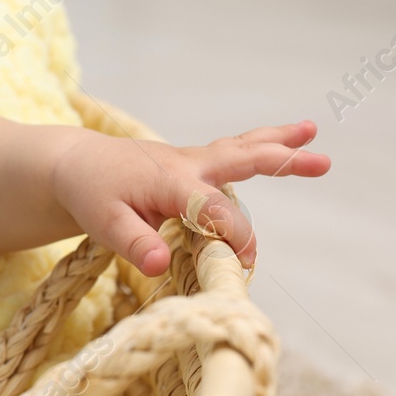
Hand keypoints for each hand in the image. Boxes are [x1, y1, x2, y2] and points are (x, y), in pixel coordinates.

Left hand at [50, 119, 329, 275]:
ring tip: (312, 129)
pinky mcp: (191, 164)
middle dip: (282, 163)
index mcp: (170, 182)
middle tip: (323, 162)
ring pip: (240, 149)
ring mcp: (190, 161)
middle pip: (241, 161)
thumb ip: (133, 243)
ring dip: (277, 143)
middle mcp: (187, 166)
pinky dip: (257, 145)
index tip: (246, 262)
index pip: (215, 211)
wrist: (73, 165)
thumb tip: (161, 266)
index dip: (234, 236)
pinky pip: (230, 151)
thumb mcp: (103, 223)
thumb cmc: (89, 193)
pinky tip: (282, 141)